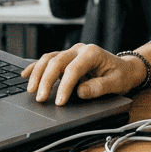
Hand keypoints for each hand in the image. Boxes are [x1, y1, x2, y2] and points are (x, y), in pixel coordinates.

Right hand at [22, 43, 145, 105]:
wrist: (125, 68)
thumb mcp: (116, 83)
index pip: (73, 69)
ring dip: (38, 74)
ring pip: (49, 59)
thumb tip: (80, 92)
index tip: (59, 102)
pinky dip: (36, 67)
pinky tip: (25, 75)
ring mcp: (71, 52)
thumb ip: (99, 87)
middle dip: (46, 81)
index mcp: (92, 53)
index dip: (64, 86)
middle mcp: (79, 49)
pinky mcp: (66, 58)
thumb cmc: (121, 75)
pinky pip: (48, 60)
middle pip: (56, 61)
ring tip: (31, 90)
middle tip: (41, 98)